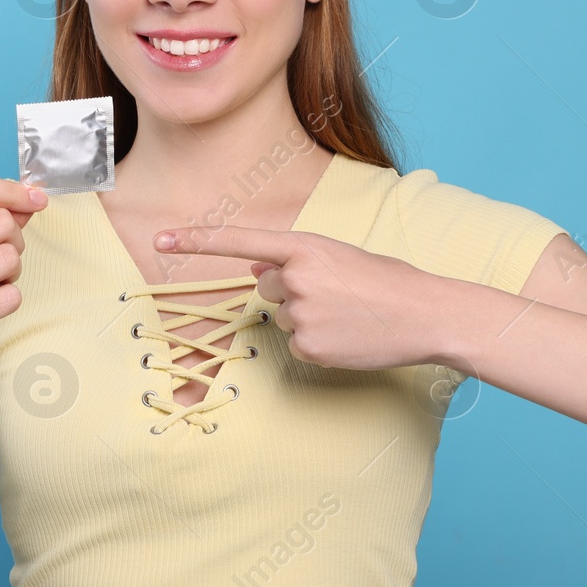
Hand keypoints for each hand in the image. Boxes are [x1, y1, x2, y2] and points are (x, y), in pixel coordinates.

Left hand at [154, 225, 446, 370]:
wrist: (426, 314)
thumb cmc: (387, 281)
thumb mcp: (340, 257)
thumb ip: (297, 261)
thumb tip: (257, 272)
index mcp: (305, 246)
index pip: (240, 241)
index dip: (196, 241)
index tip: (161, 239)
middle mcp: (296, 278)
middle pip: (267, 286)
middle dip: (292, 290)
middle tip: (337, 293)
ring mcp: (300, 315)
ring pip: (282, 317)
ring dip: (307, 317)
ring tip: (347, 314)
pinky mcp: (308, 347)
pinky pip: (298, 344)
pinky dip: (319, 342)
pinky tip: (347, 336)